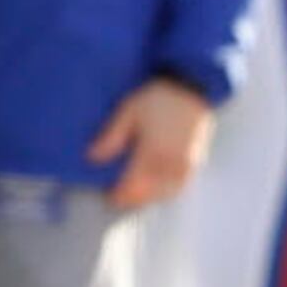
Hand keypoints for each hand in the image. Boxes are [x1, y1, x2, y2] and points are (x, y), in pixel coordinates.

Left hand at [87, 77, 213, 211]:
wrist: (193, 88)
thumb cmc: (158, 98)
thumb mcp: (129, 111)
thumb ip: (111, 137)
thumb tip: (91, 158)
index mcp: (152, 153)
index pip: (131, 187)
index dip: (117, 195)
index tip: (107, 195)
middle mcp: (170, 165)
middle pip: (146, 195)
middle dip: (130, 198)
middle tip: (116, 195)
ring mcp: (185, 167)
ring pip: (163, 195)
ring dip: (147, 197)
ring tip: (133, 192)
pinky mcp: (195, 164)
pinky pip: (178, 188)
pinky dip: (164, 192)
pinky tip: (154, 187)